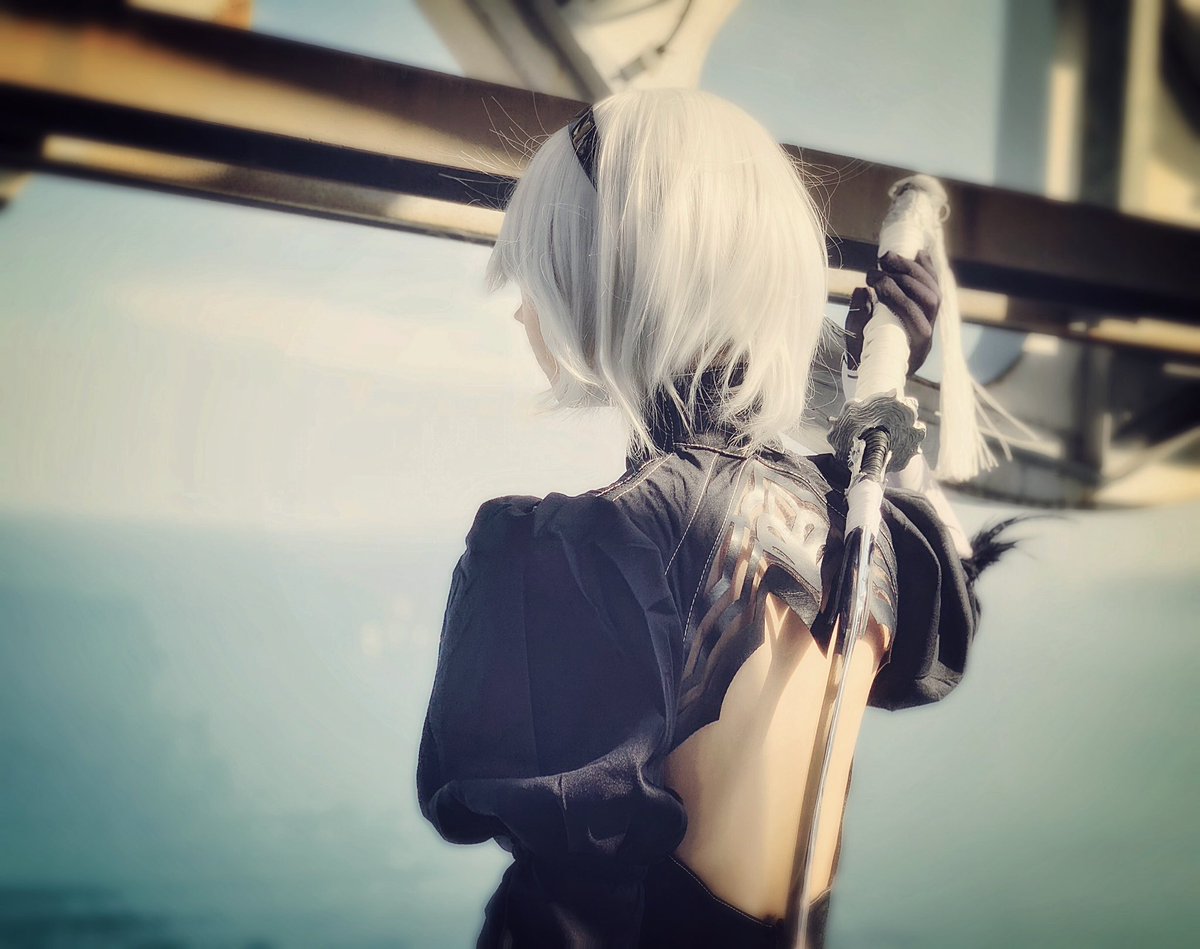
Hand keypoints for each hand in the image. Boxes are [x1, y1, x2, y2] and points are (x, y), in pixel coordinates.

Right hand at [844, 249, 940, 376]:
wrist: (874, 370)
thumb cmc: (862, 360)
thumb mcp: (854, 346)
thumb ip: (857, 320)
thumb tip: (862, 290)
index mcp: (915, 351)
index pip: (919, 323)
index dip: (899, 300)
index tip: (872, 284)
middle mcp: (928, 337)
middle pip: (930, 301)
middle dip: (905, 279)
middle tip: (878, 266)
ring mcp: (931, 323)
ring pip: (934, 292)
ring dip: (913, 270)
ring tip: (888, 257)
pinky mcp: (928, 312)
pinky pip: (934, 286)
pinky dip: (927, 268)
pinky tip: (918, 254)